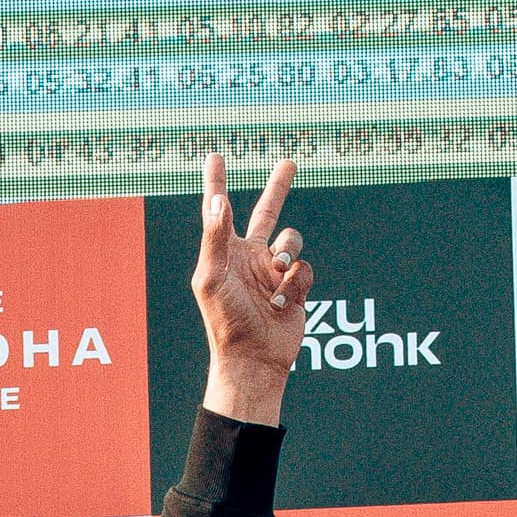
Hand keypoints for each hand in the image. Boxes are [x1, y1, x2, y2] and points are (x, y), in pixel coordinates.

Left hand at [193, 153, 315, 422]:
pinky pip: (305, 268)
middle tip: (289, 163)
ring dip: (288, 251)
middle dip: (279, 188)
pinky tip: (280, 302)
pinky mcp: (295, 287)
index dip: (217, 182)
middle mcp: (249, 257)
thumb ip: (215, 237)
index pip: (219, 210)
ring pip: (293, 240)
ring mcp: (273, 272)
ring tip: (277, 272)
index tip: (215, 156)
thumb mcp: (212, 277)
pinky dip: (295, 282)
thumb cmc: (225, 322)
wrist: (254, 359)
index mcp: (225, 252)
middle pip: (268, 212)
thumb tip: (218, 200)